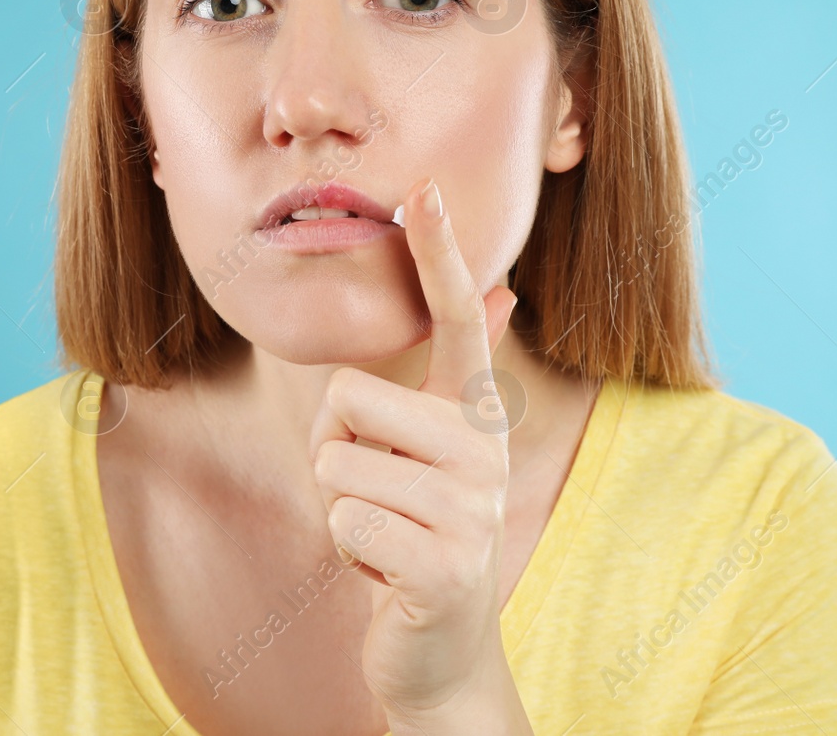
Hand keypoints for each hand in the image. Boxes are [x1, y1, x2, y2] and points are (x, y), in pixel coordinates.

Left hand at [309, 175, 528, 730]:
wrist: (441, 648)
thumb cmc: (415, 533)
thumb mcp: (432, 454)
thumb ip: (454, 376)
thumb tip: (504, 289)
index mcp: (473, 413)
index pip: (456, 316)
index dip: (439, 252)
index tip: (424, 187)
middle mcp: (483, 448)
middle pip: (345, 397)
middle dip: (333, 452)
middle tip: (376, 496)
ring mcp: (470, 508)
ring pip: (335, 463)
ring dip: (338, 507)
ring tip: (383, 533)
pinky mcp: (443, 564)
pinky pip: (345, 520)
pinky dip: (347, 552)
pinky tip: (385, 573)